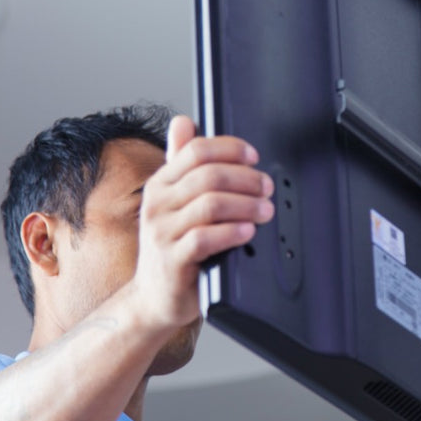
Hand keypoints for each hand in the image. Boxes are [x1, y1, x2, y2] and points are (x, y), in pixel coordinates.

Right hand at [131, 116, 273, 330]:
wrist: (154, 298)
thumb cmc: (171, 248)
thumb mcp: (172, 202)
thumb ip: (181, 165)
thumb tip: (183, 122)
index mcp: (160, 184)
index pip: (195, 150)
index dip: (230, 149)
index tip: (254, 157)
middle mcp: (157, 204)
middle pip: (208, 175)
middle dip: (246, 179)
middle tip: (267, 187)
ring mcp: (162, 233)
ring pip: (211, 204)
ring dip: (246, 205)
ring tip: (265, 210)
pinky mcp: (172, 261)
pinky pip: (206, 239)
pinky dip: (232, 232)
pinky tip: (248, 232)